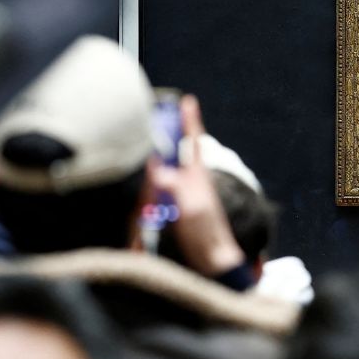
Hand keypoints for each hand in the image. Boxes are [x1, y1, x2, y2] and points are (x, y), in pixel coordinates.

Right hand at [151, 95, 245, 277]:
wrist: (211, 258)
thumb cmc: (205, 232)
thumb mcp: (190, 207)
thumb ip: (174, 186)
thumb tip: (156, 168)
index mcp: (198, 176)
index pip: (193, 142)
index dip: (190, 121)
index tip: (188, 101)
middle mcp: (189, 181)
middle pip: (172, 154)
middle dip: (164, 144)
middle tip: (156, 129)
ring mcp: (181, 194)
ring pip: (161, 175)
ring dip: (152, 181)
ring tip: (150, 189)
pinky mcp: (174, 209)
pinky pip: (156, 195)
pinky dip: (149, 197)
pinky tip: (146, 204)